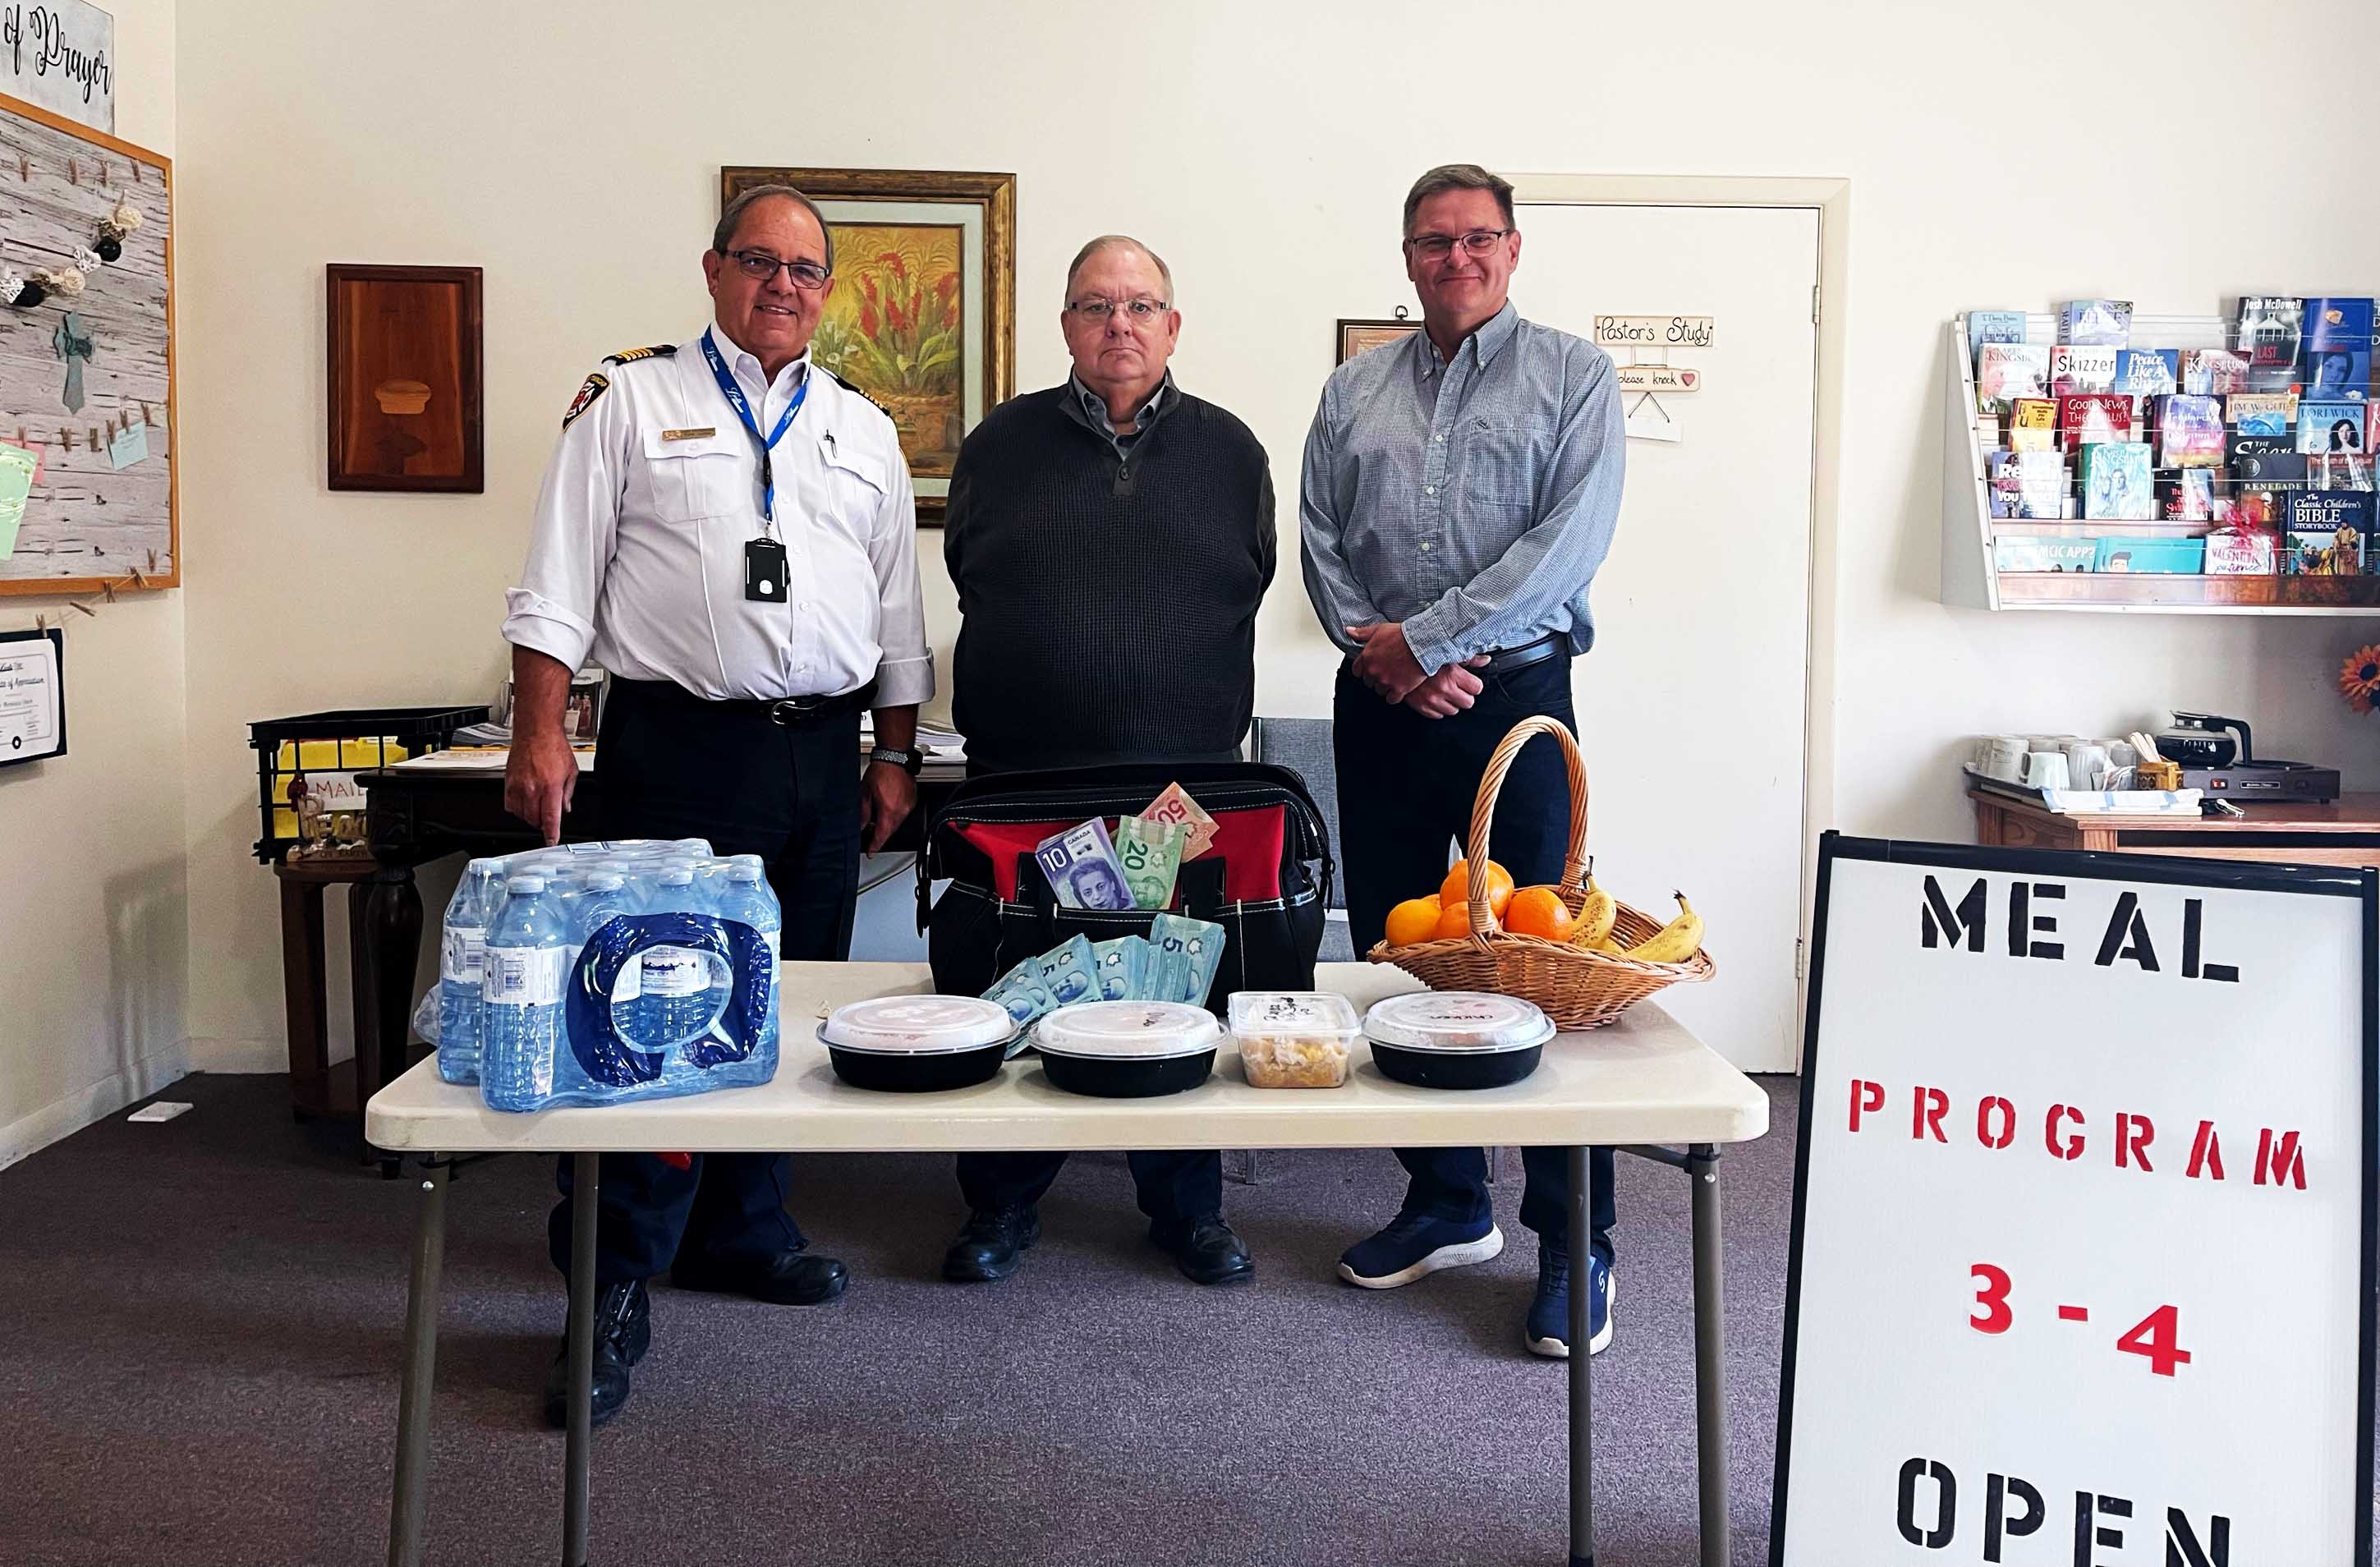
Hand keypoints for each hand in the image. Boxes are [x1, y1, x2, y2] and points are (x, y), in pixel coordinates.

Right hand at [503, 727, 577, 845]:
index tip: (551, 841)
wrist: (536, 731)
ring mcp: (519, 786)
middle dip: (542, 824)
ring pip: (522, 814)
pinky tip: (525, 803)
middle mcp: (533, 788)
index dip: (550, 834)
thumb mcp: (571, 771)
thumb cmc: (553, 746)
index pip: (550, 818)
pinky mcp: (508, 783)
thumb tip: (565, 808)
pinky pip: (510, 805)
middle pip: (534, 819)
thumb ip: (568, 792)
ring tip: (537, 809)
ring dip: (530, 817)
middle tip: (547, 820)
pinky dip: (517, 809)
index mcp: (551, 787)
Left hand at [859, 761, 916, 852]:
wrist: (894, 758)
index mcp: (889, 811)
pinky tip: (888, 807)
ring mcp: (909, 806)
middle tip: (872, 837)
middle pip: (891, 830)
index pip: (882, 835)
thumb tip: (862, 825)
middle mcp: (901, 810)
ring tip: (879, 818)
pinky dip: (895, 815)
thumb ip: (863, 813)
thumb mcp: (865, 794)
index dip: (875, 846)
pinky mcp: (913, 800)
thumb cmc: (881, 771)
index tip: (871, 852)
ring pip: (897, 823)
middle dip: (881, 835)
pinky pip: (903, 813)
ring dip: (888, 824)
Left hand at [1346, 621, 1427, 702]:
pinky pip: (1391, 699)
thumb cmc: (1402, 635)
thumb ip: (1362, 633)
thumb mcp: (1379, 629)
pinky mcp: (1398, 689)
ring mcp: (1385, 681)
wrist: (1421, 642)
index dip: (1364, 670)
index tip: (1372, 668)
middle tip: (1386, 671)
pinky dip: (1395, 695)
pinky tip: (1400, 689)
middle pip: (1369, 682)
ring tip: (1394, 678)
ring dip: (1385, 687)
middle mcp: (1373, 671)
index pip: (1357, 671)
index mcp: (1367, 657)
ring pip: (1379, 691)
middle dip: (1376, 678)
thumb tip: (1348, 631)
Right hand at [1400, 656, 1491, 718]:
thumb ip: (1469, 658)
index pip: (1477, 688)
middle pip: (1468, 703)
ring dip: (1451, 703)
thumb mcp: (1446, 653)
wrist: (1395, 660)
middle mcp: (1444, 688)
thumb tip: (1485, 660)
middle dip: (1464, 695)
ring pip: (1454, 711)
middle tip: (1457, 688)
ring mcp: (1433, 700)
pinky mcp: (1422, 707)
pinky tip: (1434, 697)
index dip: (1473, 685)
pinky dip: (1438, 708)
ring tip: (1444, 691)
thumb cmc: (1420, 654)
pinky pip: (1438, 716)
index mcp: (1452, 673)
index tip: (1469, 682)